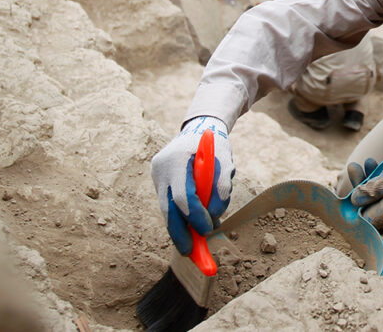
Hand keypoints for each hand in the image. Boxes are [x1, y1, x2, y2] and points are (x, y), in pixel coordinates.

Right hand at [150, 116, 233, 254]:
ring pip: (166, 210)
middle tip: (191, 253)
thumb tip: (215, 215)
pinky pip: (168, 205)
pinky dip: (179, 218)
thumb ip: (222, 185)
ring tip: (193, 245)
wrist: (198, 128)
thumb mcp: (225, 160)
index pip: (183, 196)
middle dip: (179, 233)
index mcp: (176, 160)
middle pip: (168, 209)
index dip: (195, 216)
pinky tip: (189, 230)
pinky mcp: (158, 182)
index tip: (208, 229)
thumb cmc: (214, 144)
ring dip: (180, 229)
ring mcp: (157, 176)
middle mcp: (161, 169)